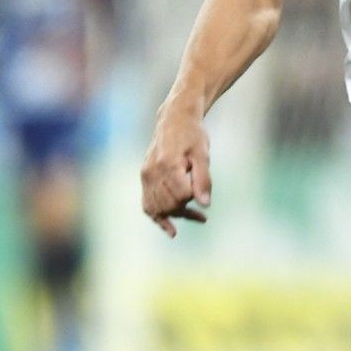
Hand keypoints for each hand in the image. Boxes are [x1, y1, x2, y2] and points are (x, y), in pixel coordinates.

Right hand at [141, 105, 211, 237]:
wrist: (174, 120)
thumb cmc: (192, 135)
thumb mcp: (203, 154)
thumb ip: (204, 179)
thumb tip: (205, 204)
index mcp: (168, 164)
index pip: (183, 195)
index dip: (195, 197)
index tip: (203, 194)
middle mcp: (153, 171)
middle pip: (169, 204)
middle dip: (186, 211)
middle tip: (202, 214)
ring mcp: (146, 175)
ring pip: (158, 207)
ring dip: (176, 216)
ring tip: (195, 218)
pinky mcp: (144, 178)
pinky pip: (147, 204)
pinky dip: (158, 218)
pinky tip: (171, 230)